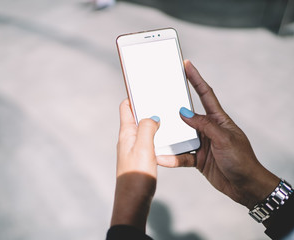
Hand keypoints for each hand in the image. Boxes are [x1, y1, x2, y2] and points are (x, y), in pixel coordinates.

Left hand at [111, 99, 159, 230]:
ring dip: (153, 122)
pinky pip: (148, 142)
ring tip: (167, 117)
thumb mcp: (143, 147)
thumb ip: (147, 128)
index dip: (133, 96)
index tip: (144, 87)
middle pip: (135, 117)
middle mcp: (128, 139)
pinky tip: (167, 138)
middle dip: (146, 107)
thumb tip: (152, 116)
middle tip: (161, 100)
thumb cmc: (136, 175)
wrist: (133, 202)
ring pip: (143, 130)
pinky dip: (156, 136)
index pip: (126, 107)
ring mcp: (134, 149)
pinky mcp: (140, 159)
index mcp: (126, 133)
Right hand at [157, 60, 279, 208]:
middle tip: (159, 95)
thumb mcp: (224, 138)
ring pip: (180, 136)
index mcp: (218, 119)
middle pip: (187, 114)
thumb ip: (204, 125)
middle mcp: (208, 128)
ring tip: (154, 130)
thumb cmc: (241, 159)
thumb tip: (184, 112)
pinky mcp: (197, 158)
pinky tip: (162, 158)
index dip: (196, 78)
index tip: (187, 64)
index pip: (205, 94)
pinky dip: (172, 158)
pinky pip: (181, 156)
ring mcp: (201, 143)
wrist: (245, 186)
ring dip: (169, 135)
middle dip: (174, 105)